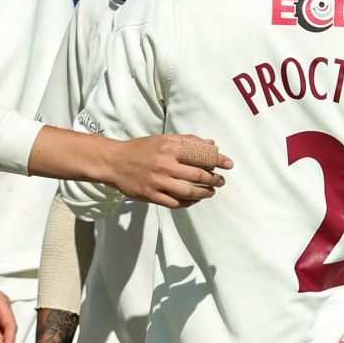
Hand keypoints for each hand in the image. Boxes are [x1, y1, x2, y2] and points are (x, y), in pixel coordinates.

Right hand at [109, 134, 229, 208]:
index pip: (200, 155)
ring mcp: (157, 182)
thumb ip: (188, 141)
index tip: (229, 164)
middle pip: (198, 176)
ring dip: (204, 193)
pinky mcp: (150, 195)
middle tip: (221, 181)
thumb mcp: (163, 139)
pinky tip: (195, 200)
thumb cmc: (141, 149)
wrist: (114, 162)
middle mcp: (164, 164)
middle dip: (214, 179)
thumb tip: (212, 144)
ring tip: (211, 192)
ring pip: (188, 192)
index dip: (218, 160)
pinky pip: (175, 203)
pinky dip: (188, 202)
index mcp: (168, 147)